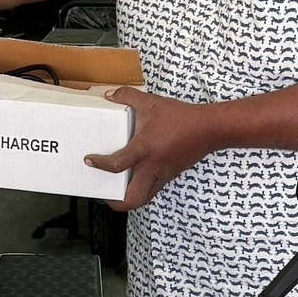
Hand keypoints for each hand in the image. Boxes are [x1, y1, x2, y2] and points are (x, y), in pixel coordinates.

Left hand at [84, 88, 217, 209]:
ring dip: (128, 200)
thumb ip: (127, 96)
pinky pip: (152, 189)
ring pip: (143, 199)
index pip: (118, 164)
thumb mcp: (151, 102)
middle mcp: (152, 167)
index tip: (89, 161)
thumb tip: (109, 94)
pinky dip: (141, 189)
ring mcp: (162, 175)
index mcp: (145, 150)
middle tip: (102, 194)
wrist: (208, 129)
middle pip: (132, 199)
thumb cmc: (180, 117)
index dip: (100, 165)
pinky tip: (134, 179)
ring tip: (115, 192)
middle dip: (115, 202)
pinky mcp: (169, 176)